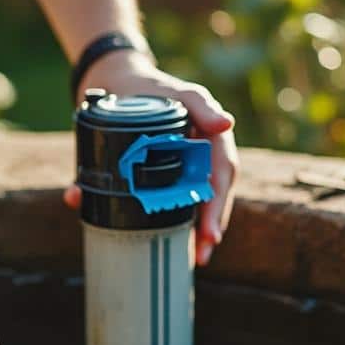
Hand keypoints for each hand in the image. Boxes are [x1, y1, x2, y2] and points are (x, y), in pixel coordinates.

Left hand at [64, 52, 238, 265]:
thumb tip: (226, 125)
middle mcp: (202, 157)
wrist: (118, 86)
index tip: (210, 232)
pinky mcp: (163, 176)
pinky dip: (172, 222)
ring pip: (195, 202)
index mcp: (211, 140)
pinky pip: (173, 201)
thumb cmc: (153, 87)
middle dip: (209, 226)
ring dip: (197, 230)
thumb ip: (200, 104)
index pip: (221, 177)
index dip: (218, 206)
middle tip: (203, 254)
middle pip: (212, 196)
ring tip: (195, 258)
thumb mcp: (177, 92)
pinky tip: (175, 244)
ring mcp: (184, 168)